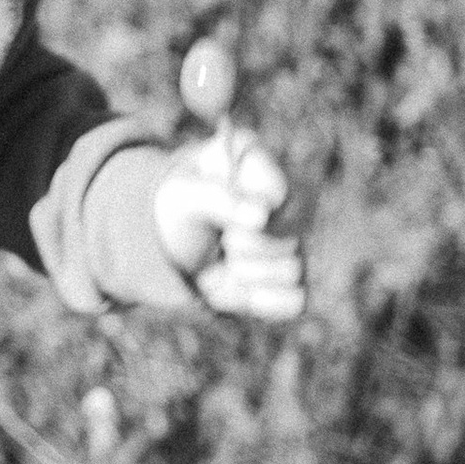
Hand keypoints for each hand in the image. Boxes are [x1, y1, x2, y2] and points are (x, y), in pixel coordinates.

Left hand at [153, 122, 304, 323]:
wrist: (168, 244)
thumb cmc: (177, 208)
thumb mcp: (182, 196)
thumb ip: (216, 198)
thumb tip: (262, 216)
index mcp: (257, 162)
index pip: (279, 194)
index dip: (250, 217)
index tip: (224, 225)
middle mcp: (286, 199)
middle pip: (291, 236)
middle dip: (244, 247)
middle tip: (222, 241)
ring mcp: (293, 239)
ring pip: (294, 271)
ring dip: (246, 276)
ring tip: (225, 264)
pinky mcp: (290, 278)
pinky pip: (296, 300)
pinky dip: (259, 301)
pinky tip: (237, 290)